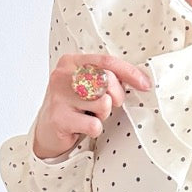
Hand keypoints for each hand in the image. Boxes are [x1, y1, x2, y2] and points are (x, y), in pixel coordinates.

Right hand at [32, 53, 150, 158]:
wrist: (46, 130)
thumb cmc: (73, 105)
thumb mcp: (86, 84)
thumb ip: (106, 77)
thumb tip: (140, 80)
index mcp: (71, 62)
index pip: (106, 61)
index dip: (129, 73)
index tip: (145, 84)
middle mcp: (62, 75)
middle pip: (106, 81)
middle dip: (116, 96)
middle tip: (108, 105)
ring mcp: (59, 97)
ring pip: (103, 104)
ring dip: (103, 114)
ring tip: (89, 114)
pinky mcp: (59, 118)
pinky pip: (94, 125)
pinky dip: (94, 129)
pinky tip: (82, 127)